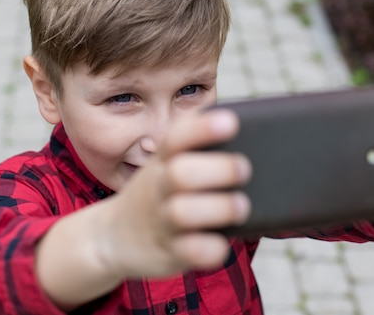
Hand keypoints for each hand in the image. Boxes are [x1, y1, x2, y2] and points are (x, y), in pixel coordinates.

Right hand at [99, 109, 251, 278]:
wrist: (113, 236)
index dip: (203, 129)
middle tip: (244, 168)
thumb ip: (198, 153)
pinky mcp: (168, 251)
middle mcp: (159, 187)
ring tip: (241, 206)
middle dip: (219, 169)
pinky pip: (189, 251)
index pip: (177, 137)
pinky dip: (209, 248)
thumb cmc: (160, 193)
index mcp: (162, 160)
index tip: (231, 122)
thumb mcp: (166, 166)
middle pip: (181, 173)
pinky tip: (221, 243)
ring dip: (218, 208)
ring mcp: (161, 220)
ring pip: (183, 212)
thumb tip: (259, 144)